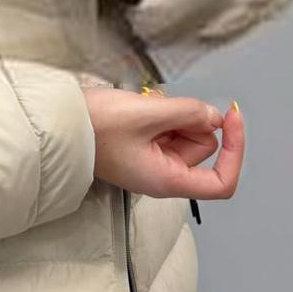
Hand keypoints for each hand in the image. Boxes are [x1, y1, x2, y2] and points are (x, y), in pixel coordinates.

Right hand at [83, 87, 244, 202]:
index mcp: (166, 180)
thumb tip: (215, 117)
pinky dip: (163, 114)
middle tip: (160, 109)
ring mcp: (152, 161)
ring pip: (186, 134)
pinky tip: (141, 108)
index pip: (222, 182)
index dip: (235, 151)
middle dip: (190, 122)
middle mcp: (163, 176)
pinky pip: (168, 128)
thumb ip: (189, 113)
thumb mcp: (147, 113)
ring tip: (145, 108)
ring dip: (175, 114)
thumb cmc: (95, 126)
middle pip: (202, 147)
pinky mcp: (143, 146)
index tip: (230, 118)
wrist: (57, 124)